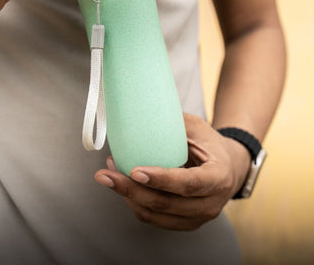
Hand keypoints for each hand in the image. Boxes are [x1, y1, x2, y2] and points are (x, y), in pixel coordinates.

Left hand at [94, 113, 250, 230]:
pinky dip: (134, 202)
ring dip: (127, 196)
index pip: (189, 183)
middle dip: (131, 190)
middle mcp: (210, 203)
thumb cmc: (210, 143)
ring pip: (155, 214)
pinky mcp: (184, 223)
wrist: (229, 168)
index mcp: (218, 177)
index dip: (162, 179)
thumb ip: (173, 124)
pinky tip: (121, 184)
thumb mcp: (198, 127)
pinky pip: (153, 218)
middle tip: (105, 175)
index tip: (135, 171)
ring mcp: (197, 217)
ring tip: (108, 175)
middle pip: (166, 203)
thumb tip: (139, 111)